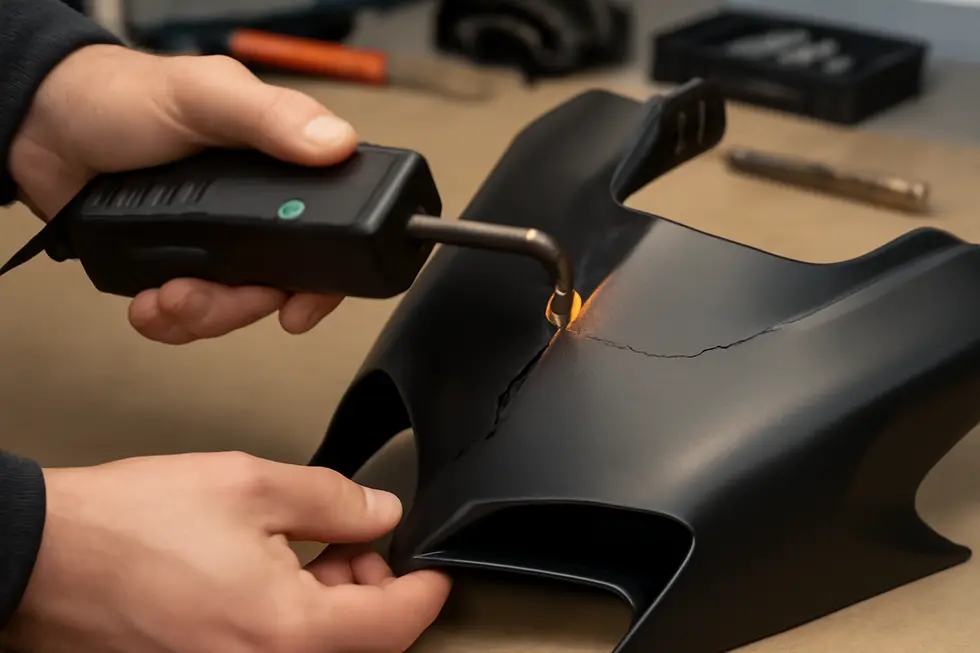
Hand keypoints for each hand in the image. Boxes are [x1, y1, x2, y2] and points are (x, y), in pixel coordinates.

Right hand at [0, 452, 450, 652]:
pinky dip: (298, 623)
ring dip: (337, 608)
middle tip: (355, 542)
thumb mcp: (250, 487)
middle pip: (363, 645)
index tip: (435, 571)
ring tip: (314, 550)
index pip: (394, 623)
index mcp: (286, 632)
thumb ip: (332, 501)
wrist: (46, 558)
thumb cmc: (131, 526)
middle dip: (374, 592)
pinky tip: (279, 578)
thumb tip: (380, 513)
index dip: (424, 590)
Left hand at [9, 44, 357, 343]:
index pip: (333, 232)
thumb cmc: (123, 97)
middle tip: (196, 294)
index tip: (299, 309)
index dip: (325, 280)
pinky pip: (193, 316)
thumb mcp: (205, 95)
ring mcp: (221, 242)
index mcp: (285, 167)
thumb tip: (336, 144)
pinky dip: (170, 322)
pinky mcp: (181, 264)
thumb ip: (270, 117)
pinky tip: (148, 304)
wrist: (45, 130)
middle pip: (283, 287)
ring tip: (163, 298)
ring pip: (236, 308)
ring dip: (201, 316)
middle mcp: (261, 210)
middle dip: (239, 307)